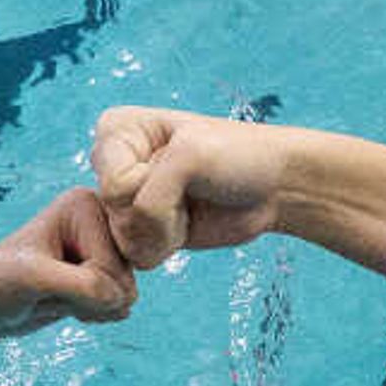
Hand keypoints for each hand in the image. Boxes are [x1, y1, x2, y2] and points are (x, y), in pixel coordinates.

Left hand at [0, 187, 137, 332]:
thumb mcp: (33, 279)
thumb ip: (84, 286)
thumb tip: (123, 301)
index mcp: (86, 205)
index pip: (111, 266)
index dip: (81, 285)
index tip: (44, 274)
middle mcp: (101, 220)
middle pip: (125, 282)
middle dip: (88, 298)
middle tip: (49, 289)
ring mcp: (104, 247)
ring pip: (124, 296)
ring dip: (89, 307)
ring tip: (54, 294)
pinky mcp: (102, 272)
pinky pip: (120, 305)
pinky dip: (93, 313)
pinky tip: (66, 301)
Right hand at [91, 107, 287, 266]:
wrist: (274, 185)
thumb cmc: (238, 156)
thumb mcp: (189, 158)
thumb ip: (148, 200)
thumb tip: (133, 253)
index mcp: (117, 130)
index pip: (112, 183)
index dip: (149, 185)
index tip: (183, 165)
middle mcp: (114, 163)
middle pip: (114, 212)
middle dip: (157, 211)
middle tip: (189, 189)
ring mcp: (127, 199)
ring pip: (124, 237)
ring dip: (163, 231)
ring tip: (188, 206)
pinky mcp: (142, 231)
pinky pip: (136, 255)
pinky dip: (164, 247)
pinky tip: (186, 225)